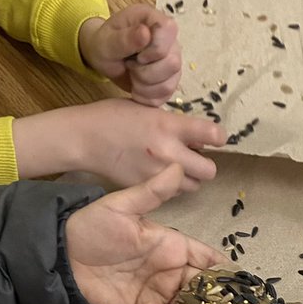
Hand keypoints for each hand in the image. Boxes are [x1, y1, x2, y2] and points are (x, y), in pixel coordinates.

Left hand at [65, 164, 222, 303]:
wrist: (61, 256)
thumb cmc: (91, 227)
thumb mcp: (121, 206)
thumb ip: (152, 192)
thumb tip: (177, 167)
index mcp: (172, 246)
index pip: (207, 258)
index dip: (223, 269)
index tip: (235, 279)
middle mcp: (170, 271)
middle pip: (205, 286)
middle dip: (215, 295)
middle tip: (217, 301)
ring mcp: (158, 292)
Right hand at [78, 99, 221, 191]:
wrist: (84, 138)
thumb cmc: (114, 117)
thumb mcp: (148, 109)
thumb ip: (174, 123)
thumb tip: (196, 135)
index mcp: (169, 126)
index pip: (213, 135)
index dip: (218, 137)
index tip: (214, 138)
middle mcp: (168, 152)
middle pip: (209, 171)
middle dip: (205, 164)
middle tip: (195, 157)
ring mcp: (157, 174)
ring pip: (193, 186)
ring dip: (190, 178)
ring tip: (176, 166)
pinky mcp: (146, 188)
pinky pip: (171, 194)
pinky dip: (171, 187)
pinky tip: (159, 174)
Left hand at [79, 6, 181, 105]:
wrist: (105, 58)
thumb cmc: (104, 44)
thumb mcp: (106, 41)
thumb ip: (124, 38)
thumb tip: (145, 33)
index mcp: (153, 19)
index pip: (169, 30)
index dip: (154, 49)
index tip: (136, 56)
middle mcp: (169, 39)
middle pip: (173, 63)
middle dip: (146, 72)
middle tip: (130, 66)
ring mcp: (173, 59)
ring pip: (169, 83)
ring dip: (145, 86)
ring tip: (132, 76)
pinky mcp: (171, 78)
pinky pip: (166, 94)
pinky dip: (147, 96)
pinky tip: (137, 87)